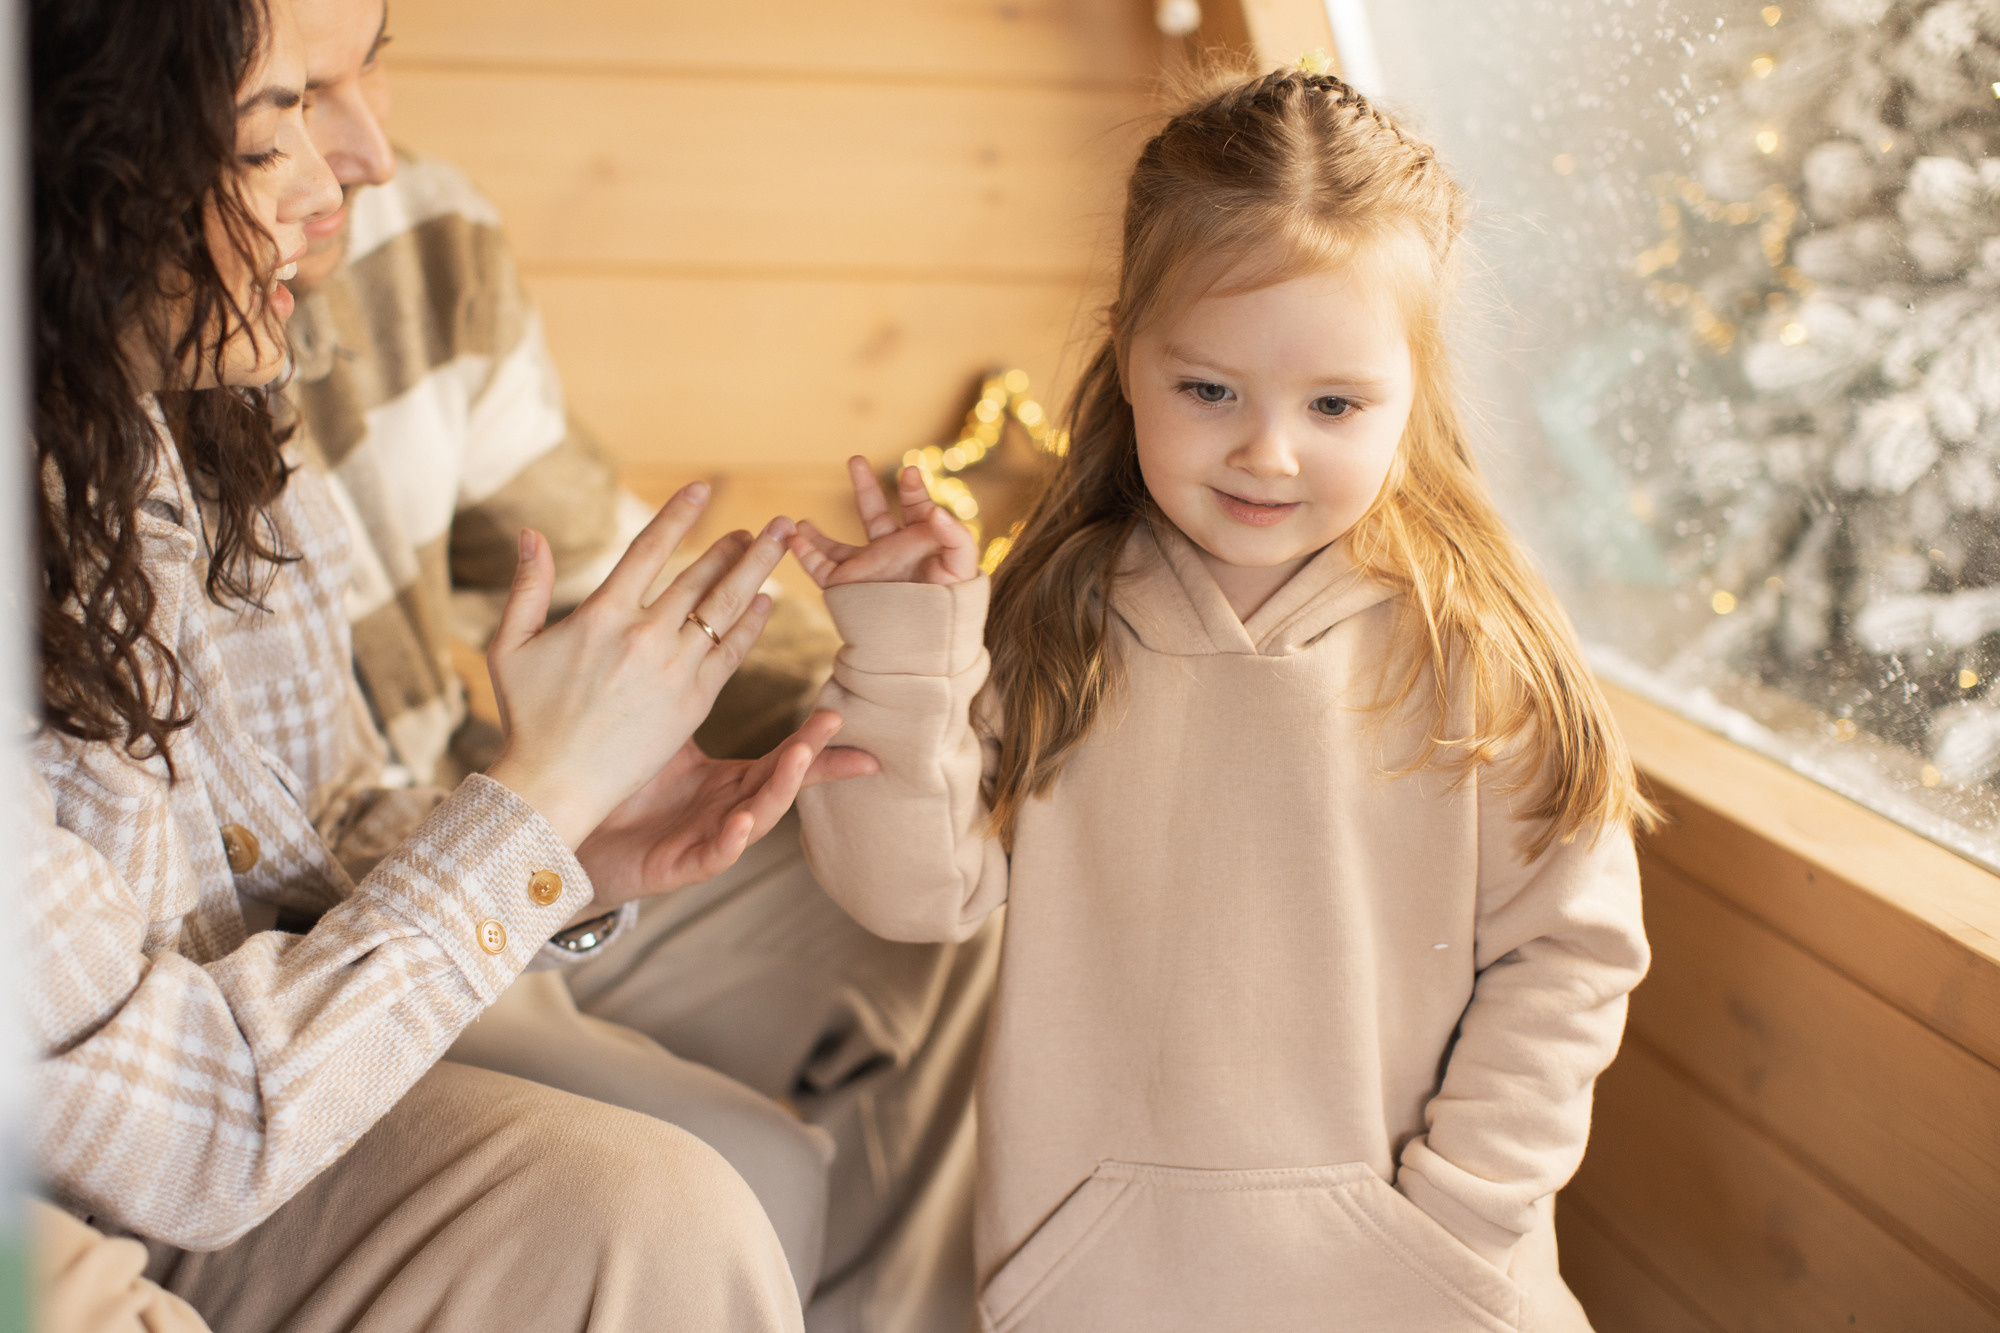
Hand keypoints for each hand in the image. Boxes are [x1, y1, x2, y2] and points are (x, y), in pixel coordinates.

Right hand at [484, 483, 792, 847]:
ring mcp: (674, 667)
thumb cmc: (527, 716)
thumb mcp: (510, 645)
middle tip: (770, 524)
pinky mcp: (694, 700)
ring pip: (724, 607)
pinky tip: (766, 602)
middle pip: (701, 575)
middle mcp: (644, 634)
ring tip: (782, 544)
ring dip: (757, 571)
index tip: (703, 489)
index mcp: (601, 614)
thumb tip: (530, 532)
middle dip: (740, 545)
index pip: (649, 548)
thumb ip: (527, 586)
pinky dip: (751, 623)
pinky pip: (732, 652)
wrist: (556, 783)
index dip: (679, 515)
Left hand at [573, 711, 878, 911]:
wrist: (576, 842)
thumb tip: (705, 635)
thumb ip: (689, 698)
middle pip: (781, 783)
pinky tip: (742, 823)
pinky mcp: (678, 867)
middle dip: (811, 755)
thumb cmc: (622, 788)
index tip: (845, 715)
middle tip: (831, 721)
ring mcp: (707, 840)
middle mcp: (727, 811)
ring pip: (757, 819)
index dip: (816, 740)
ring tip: (799, 759)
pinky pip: (712, 856)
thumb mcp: (663, 739)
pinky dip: (730, 842)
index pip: (783, 756)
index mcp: (730, 783)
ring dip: (780, 791)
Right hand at [789, 456, 979, 588]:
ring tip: (803, 519)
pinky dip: (804, 553)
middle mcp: (891, 553)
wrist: (932, 645)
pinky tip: (794, 537)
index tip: (910, 473)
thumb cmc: (953, 607)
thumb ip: (956, 537)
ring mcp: (867, 571)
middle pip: (873, 514)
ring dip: (818, 532)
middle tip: (855, 459)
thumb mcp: (962, 568)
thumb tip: (936, 511)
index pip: (915, 508)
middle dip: (865, 486)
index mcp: (919, 544)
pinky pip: (820, 568)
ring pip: (837, 545)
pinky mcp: (847, 588)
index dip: (912, 489)